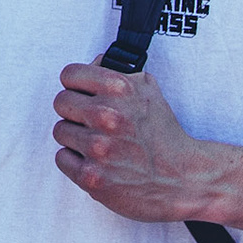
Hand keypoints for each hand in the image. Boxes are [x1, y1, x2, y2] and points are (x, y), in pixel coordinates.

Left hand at [51, 60, 220, 222]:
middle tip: (90, 120)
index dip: (75, 84)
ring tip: (97, 143)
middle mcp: (106, 116)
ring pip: (60, 130)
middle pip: (61, 102)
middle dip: (74, 110)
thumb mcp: (147, 90)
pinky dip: (75, 160)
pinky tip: (95, 160)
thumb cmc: (163, 134)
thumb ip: (117, 73)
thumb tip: (91, 64)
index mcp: (119, 89)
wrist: (182, 178)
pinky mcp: (91, 177)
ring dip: (75, 136)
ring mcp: (97, 148)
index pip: (69, 74)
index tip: (81, 92)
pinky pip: (62, 158)